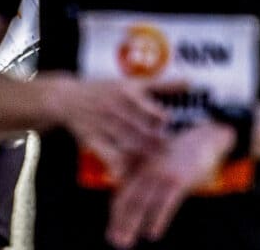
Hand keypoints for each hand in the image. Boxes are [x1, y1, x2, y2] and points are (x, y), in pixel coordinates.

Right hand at [49, 73, 170, 176]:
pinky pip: (106, 155)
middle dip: (155, 142)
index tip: (174, 129)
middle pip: (139, 129)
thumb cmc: (105, 90)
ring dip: (141, 155)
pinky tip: (127, 176)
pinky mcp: (92, 140)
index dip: (161, 120)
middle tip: (170, 153)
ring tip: (156, 166)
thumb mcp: (132, 83)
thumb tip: (191, 82)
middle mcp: (116, 109)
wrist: (67, 99)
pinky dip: (117, 166)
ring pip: (125, 143)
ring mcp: (103, 125)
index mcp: (128, 93)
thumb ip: (163, 85)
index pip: (149, 109)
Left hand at [104, 119, 237, 249]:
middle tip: (116, 242)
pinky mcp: (180, 179)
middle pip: (129, 199)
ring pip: (142, 201)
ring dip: (131, 224)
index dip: (116, 215)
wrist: (208, 135)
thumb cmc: (184, 153)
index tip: (111, 234)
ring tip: (126, 243)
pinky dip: (158, 219)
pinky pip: (165, 202)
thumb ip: (147, 175)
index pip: (123, 193)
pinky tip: (153, 234)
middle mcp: (149, 169)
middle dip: (119, 222)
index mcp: (143, 166)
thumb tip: (135, 198)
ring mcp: (164, 173)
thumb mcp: (162, 160)